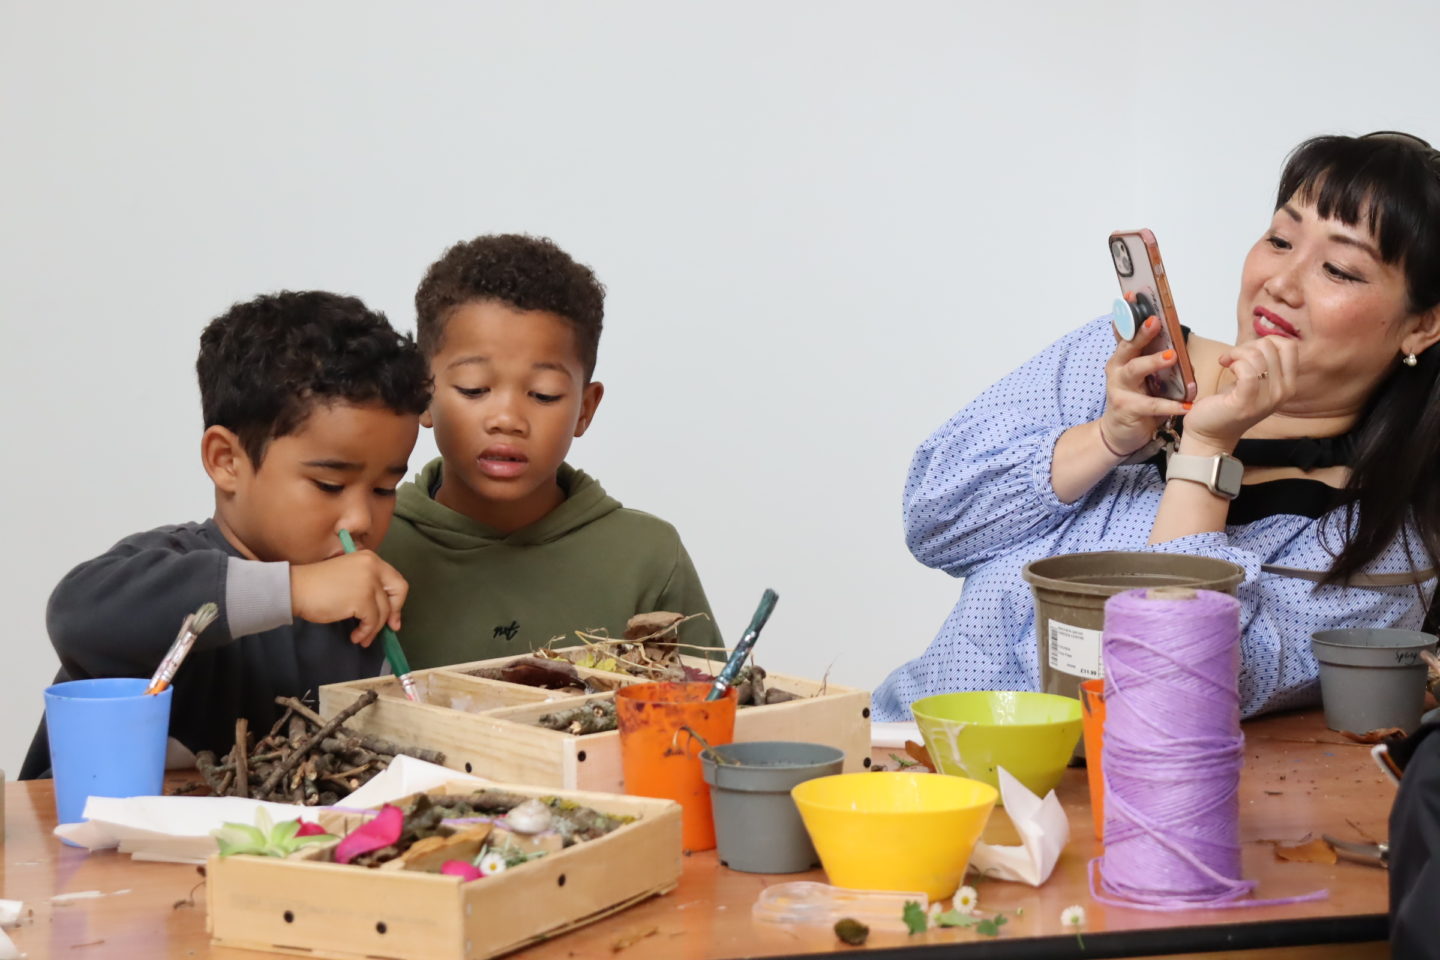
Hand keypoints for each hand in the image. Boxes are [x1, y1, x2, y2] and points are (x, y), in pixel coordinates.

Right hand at [290, 551, 408, 646]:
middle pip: (398, 591)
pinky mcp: (362, 599)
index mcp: (370, 559)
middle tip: (388, 628)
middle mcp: (373, 566)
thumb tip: (387, 611)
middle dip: (394, 612)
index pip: (395, 579)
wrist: (295, 589)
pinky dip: (365, 632)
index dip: (397, 600)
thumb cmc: (317, 586)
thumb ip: (368, 586)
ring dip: (374, 629)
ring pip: (383, 611)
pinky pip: (372, 621)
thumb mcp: (349, 577)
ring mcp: (368, 582)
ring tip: (362, 637)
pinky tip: (355, 636)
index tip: (392, 616)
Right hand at [1098, 317, 1191, 456]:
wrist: (1119, 432)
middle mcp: (1117, 368)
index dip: (1127, 313)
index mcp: (1123, 357)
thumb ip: (1151, 354)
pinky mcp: (1127, 408)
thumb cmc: (1135, 398)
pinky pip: (1151, 405)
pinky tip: (1186, 405)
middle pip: (1127, 346)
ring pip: (1135, 370)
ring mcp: (1119, 388)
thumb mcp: (1141, 373)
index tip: (1132, 296)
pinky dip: (1170, 405)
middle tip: (1155, 320)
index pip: (1124, 331)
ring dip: (1154, 362)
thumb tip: (1170, 332)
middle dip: (1140, 332)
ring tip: (1172, 356)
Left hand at [1180, 335, 1297, 453]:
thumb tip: (1264, 340)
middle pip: (1272, 347)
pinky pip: (1247, 370)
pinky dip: (1234, 362)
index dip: (1267, 340)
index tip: (1248, 351)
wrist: (1211, 433)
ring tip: (1226, 361)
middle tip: (1233, 357)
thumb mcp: (1256, 381)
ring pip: (1258, 355)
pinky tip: (1226, 366)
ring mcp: (1267, 398)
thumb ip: (1265, 363)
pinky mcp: (1246, 402)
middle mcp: (1283, 392)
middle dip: (1248, 346)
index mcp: (1288, 384)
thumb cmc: (1230, 404)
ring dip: (1237, 352)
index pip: (1290, 347)